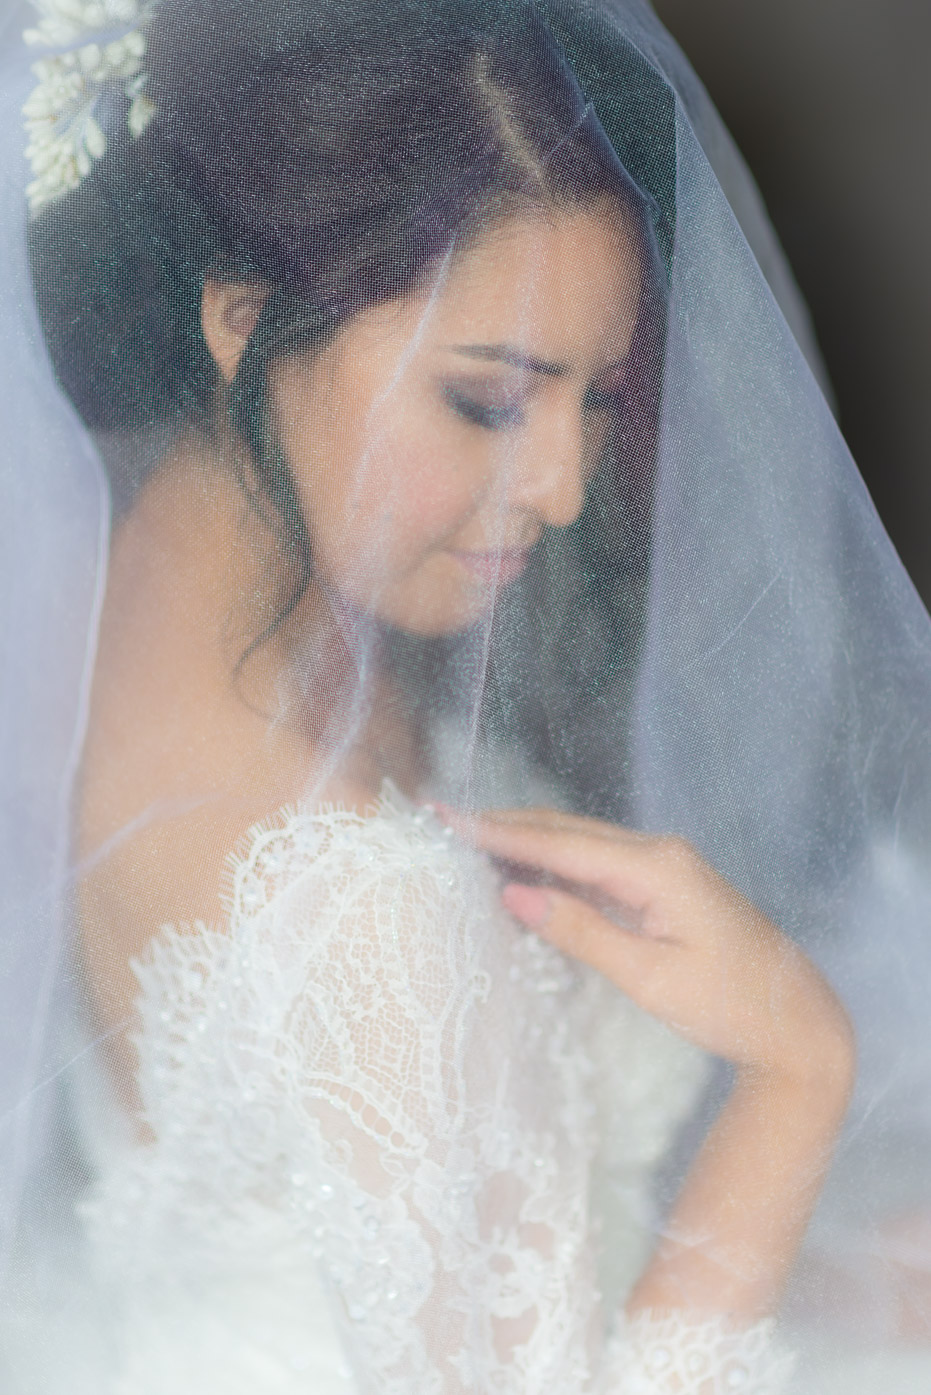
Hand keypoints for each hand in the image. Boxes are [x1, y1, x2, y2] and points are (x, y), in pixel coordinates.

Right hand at [456, 806, 853, 1096]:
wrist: (795, 1020)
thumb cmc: (727, 1005)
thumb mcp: (648, 976)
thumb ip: (579, 931)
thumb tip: (513, 892)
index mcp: (657, 867)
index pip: (560, 843)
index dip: (497, 831)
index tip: (444, 817)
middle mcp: (659, 852)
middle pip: (565, 830)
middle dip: (501, 823)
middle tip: (439, 816)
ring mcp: (663, 866)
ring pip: (579, 842)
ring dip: (524, 838)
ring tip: (464, 836)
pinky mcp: (664, 885)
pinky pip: (597, 863)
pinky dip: (554, 860)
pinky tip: (521, 865)